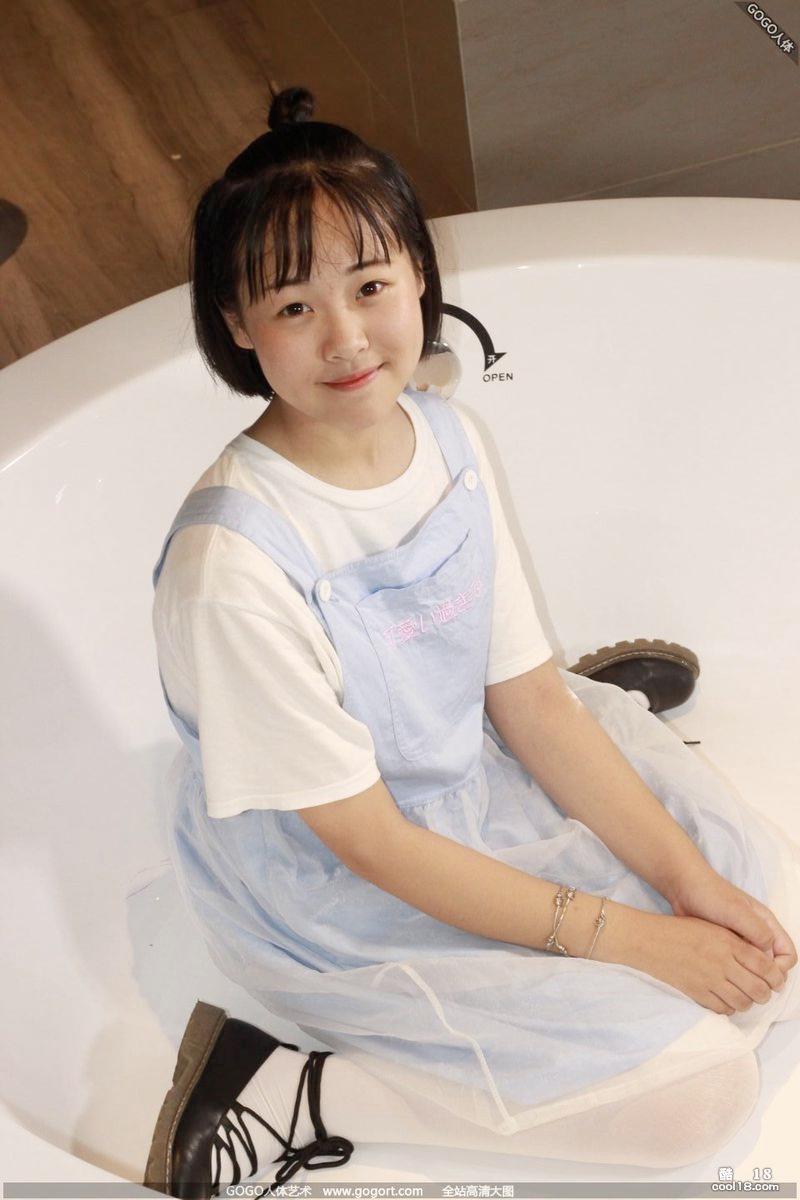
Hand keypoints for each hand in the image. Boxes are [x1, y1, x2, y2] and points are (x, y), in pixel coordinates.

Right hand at [639, 911, 787, 1014]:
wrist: (648, 941)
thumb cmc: (678, 930)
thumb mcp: (710, 927)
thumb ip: (735, 942)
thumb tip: (758, 959)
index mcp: (728, 942)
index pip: (765, 966)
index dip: (776, 977)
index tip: (776, 981)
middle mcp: (722, 962)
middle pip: (758, 989)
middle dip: (765, 993)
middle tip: (763, 992)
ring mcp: (709, 980)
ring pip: (743, 1002)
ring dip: (748, 1002)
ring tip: (744, 996)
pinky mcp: (697, 993)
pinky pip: (723, 1009)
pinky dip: (729, 1008)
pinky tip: (726, 1000)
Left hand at [668, 867, 796, 981]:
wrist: (684, 886)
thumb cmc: (711, 895)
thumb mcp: (737, 912)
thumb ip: (758, 932)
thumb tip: (768, 958)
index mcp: (766, 924)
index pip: (787, 954)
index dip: (780, 969)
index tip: (763, 975)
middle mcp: (757, 933)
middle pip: (772, 965)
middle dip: (764, 978)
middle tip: (745, 981)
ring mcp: (741, 940)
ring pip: (754, 967)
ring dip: (747, 977)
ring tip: (731, 979)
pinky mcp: (725, 945)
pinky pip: (736, 964)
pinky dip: (733, 972)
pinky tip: (720, 974)